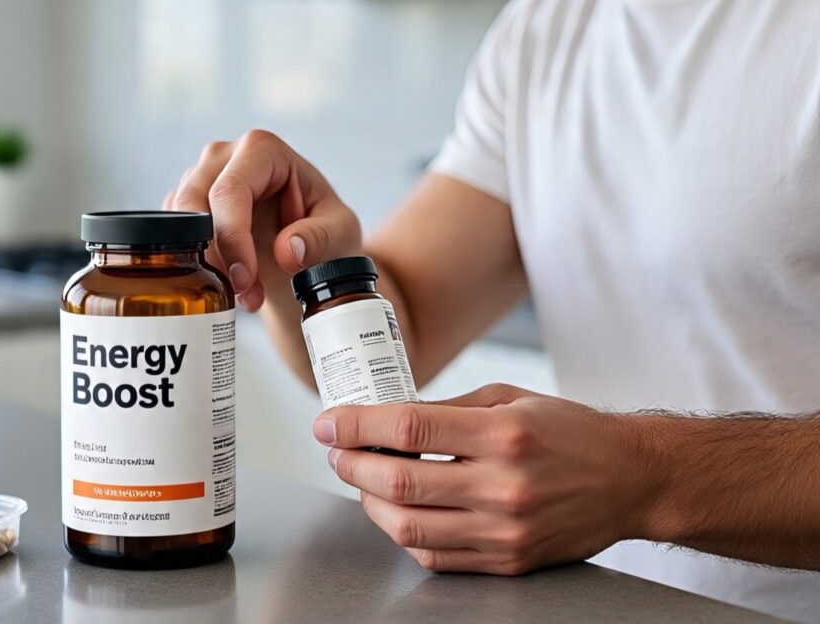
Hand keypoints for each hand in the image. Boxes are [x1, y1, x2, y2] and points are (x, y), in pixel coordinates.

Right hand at [164, 130, 360, 309]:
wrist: (309, 250)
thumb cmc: (325, 231)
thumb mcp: (341, 233)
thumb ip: (321, 237)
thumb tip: (287, 249)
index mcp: (263, 150)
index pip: (231, 190)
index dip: (233, 237)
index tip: (246, 278)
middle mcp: (225, 156)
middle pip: (194, 203)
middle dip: (216, 256)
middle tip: (245, 295)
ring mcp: (201, 177)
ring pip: (178, 222)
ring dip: (207, 266)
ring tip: (246, 294)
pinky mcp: (187, 203)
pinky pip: (173, 234)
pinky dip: (196, 264)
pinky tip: (229, 283)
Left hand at [314, 383, 660, 573]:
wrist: (629, 480)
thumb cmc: (570, 431)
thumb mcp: (510, 397)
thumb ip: (449, 410)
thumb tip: (389, 417)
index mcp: (504, 433)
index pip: (409, 430)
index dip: (358, 426)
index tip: (329, 422)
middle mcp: (504, 486)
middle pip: (401, 484)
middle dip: (352, 465)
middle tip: (335, 450)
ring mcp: (506, 531)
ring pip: (410, 528)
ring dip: (369, 503)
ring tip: (361, 479)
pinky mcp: (509, 561)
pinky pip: (437, 556)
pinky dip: (404, 534)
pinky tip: (396, 510)